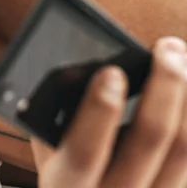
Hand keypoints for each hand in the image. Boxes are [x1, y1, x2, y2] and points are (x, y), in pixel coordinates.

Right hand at [32, 37, 186, 187]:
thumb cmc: (68, 184)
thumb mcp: (49, 159)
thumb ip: (55, 124)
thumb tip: (75, 72)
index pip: (84, 151)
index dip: (98, 111)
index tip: (110, 72)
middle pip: (151, 140)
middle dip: (163, 87)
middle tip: (168, 49)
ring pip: (184, 150)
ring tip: (182, 60)